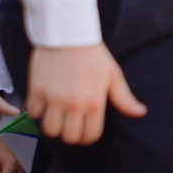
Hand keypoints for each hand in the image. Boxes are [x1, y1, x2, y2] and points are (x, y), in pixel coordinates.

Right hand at [24, 43, 146, 146]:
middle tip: (69, 125)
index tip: (83, 132)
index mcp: (94, 103)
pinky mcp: (37, 90)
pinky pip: (33, 113)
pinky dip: (37, 112)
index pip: (89, 136)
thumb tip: (140, 113)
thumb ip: (124, 98)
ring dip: (52, 126)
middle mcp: (73, 104)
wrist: (67, 33)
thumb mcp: (112, 74)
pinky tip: (43, 104)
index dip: (86, 138)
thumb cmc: (92, 53)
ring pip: (49, 129)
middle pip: (68, 137)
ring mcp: (53, 98)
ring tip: (55, 117)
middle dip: (70, 134)